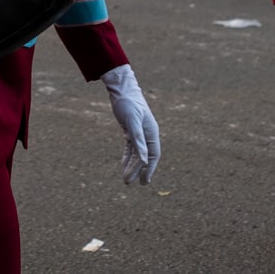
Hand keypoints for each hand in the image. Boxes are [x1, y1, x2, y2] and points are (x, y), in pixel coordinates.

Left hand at [102, 65, 160, 185]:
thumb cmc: (128, 103)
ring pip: (137, 154)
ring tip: (126, 180)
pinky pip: (130, 148)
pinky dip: (127, 158)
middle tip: (132, 183)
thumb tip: (144, 160)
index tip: (145, 181)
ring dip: (132, 166)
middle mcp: (147, 134)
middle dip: (139, 171)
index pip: (153, 154)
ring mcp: (139, 133)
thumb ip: (138, 139)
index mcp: (151, 132)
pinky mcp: (130, 131)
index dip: (149, 169)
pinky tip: (124, 167)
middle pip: (145, 157)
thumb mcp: (132, 121)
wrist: (121, 89)